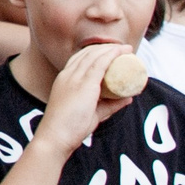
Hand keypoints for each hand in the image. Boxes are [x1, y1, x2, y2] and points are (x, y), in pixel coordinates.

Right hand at [35, 42, 137, 157]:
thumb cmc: (70, 127)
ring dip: (111, 49)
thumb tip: (128, 98)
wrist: (56, 135)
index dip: (95, 52)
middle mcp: (67, 75)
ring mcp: (75, 78)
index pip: (79, 58)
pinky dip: (111, 55)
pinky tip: (121, 51)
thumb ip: (109, 105)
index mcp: (64, 79)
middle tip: (123, 50)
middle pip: (87, 53)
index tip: (111, 53)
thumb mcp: (92, 112)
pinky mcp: (84, 84)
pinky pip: (100, 63)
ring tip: (126, 49)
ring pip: (95, 55)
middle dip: (105, 48)